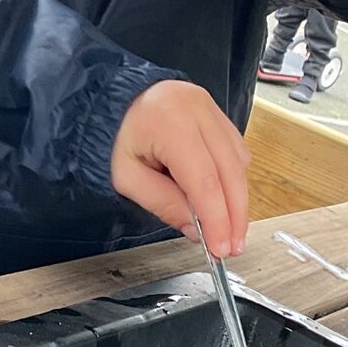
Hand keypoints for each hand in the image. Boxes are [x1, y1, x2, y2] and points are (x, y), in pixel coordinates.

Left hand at [111, 80, 249, 256]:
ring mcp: (208, 106)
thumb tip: (197, 229)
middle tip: (233, 245)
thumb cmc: (112, 135)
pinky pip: (234, 149)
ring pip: (238, 162)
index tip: (221, 246)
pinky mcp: (214, 112)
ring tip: (227, 228)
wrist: (109, 100)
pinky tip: (222, 197)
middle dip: (235, 214)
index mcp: (170, 123)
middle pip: (230, 171)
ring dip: (237, 198)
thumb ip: (163, 203)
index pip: (204, 180)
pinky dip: (232, 177)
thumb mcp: (126, 177)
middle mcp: (196, 109)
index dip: (217, 219)